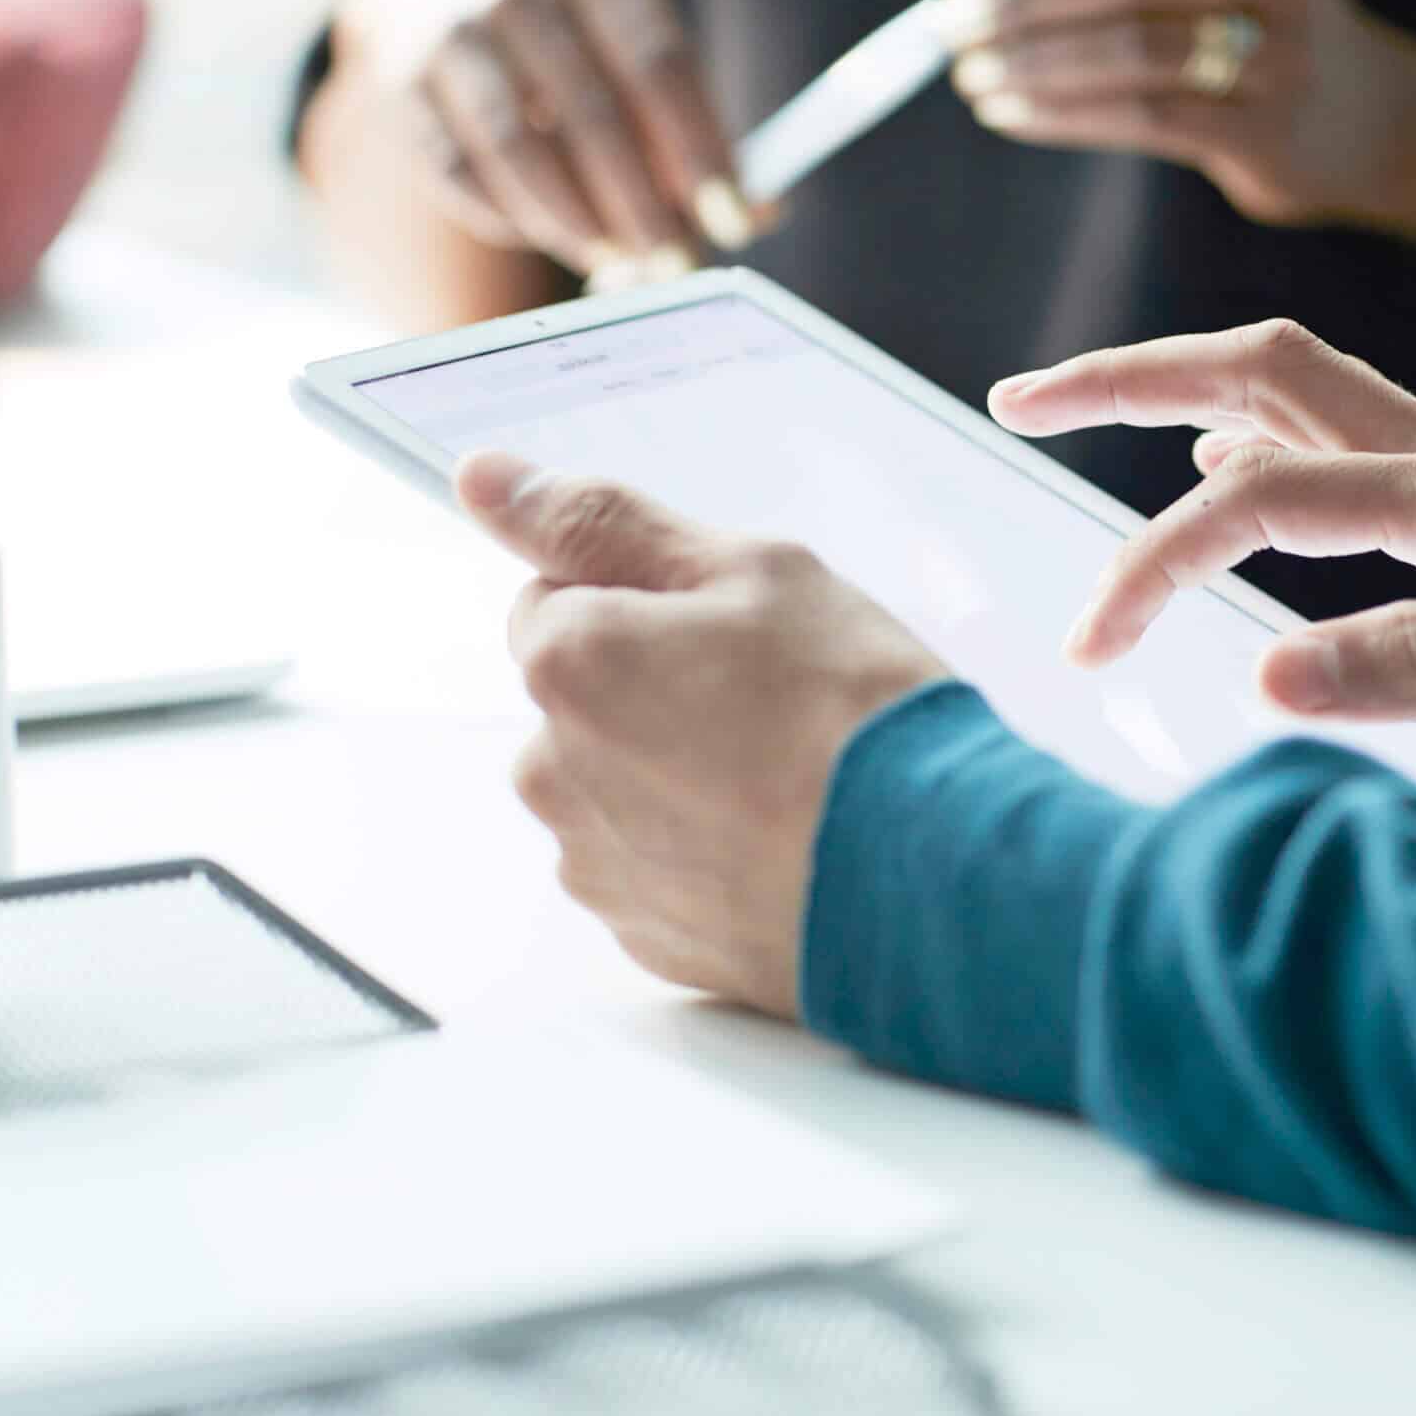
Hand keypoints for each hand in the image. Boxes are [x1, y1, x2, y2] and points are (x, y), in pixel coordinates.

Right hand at [330, 0, 775, 277]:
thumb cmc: (578, 45)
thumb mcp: (641, 59)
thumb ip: (699, 132)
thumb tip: (762, 212)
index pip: (661, 64)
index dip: (701, 152)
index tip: (733, 222)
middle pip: (592, 111)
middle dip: (641, 204)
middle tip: (674, 266)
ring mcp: (450, 28)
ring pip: (519, 146)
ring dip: (574, 221)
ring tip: (614, 262)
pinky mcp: (398, 82)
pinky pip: (459, 170)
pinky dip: (510, 216)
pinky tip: (546, 232)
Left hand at [456, 452, 948, 1016]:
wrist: (933, 874)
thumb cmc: (853, 712)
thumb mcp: (754, 571)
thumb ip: (605, 522)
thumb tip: (482, 477)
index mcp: (569, 661)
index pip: (558, 597)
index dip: (650, 600)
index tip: (731, 627)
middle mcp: (552, 771)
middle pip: (583, 699)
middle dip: (655, 689)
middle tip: (773, 702)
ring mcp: (596, 864)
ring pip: (618, 787)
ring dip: (677, 774)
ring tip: (785, 780)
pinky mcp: (643, 938)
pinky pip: (656, 866)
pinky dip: (703, 851)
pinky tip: (782, 840)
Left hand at [928, 0, 1415, 235]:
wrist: (1374, 129)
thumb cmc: (1262, 46)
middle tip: (948, 26)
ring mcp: (1281, 53)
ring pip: (1128, 45)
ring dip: (1031, 61)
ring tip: (970, 75)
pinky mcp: (1267, 130)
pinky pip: (1140, 115)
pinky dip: (1061, 113)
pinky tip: (1011, 113)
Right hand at [989, 321, 1415, 749]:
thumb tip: (1265, 678)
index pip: (1256, 500)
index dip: (1154, 567)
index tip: (1093, 647)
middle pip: (1255, 372)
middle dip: (1125, 378)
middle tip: (1018, 402)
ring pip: (1297, 389)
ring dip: (1183, 393)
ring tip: (1093, 421)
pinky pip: (1345, 433)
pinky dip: (1263, 437)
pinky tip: (1245, 484)